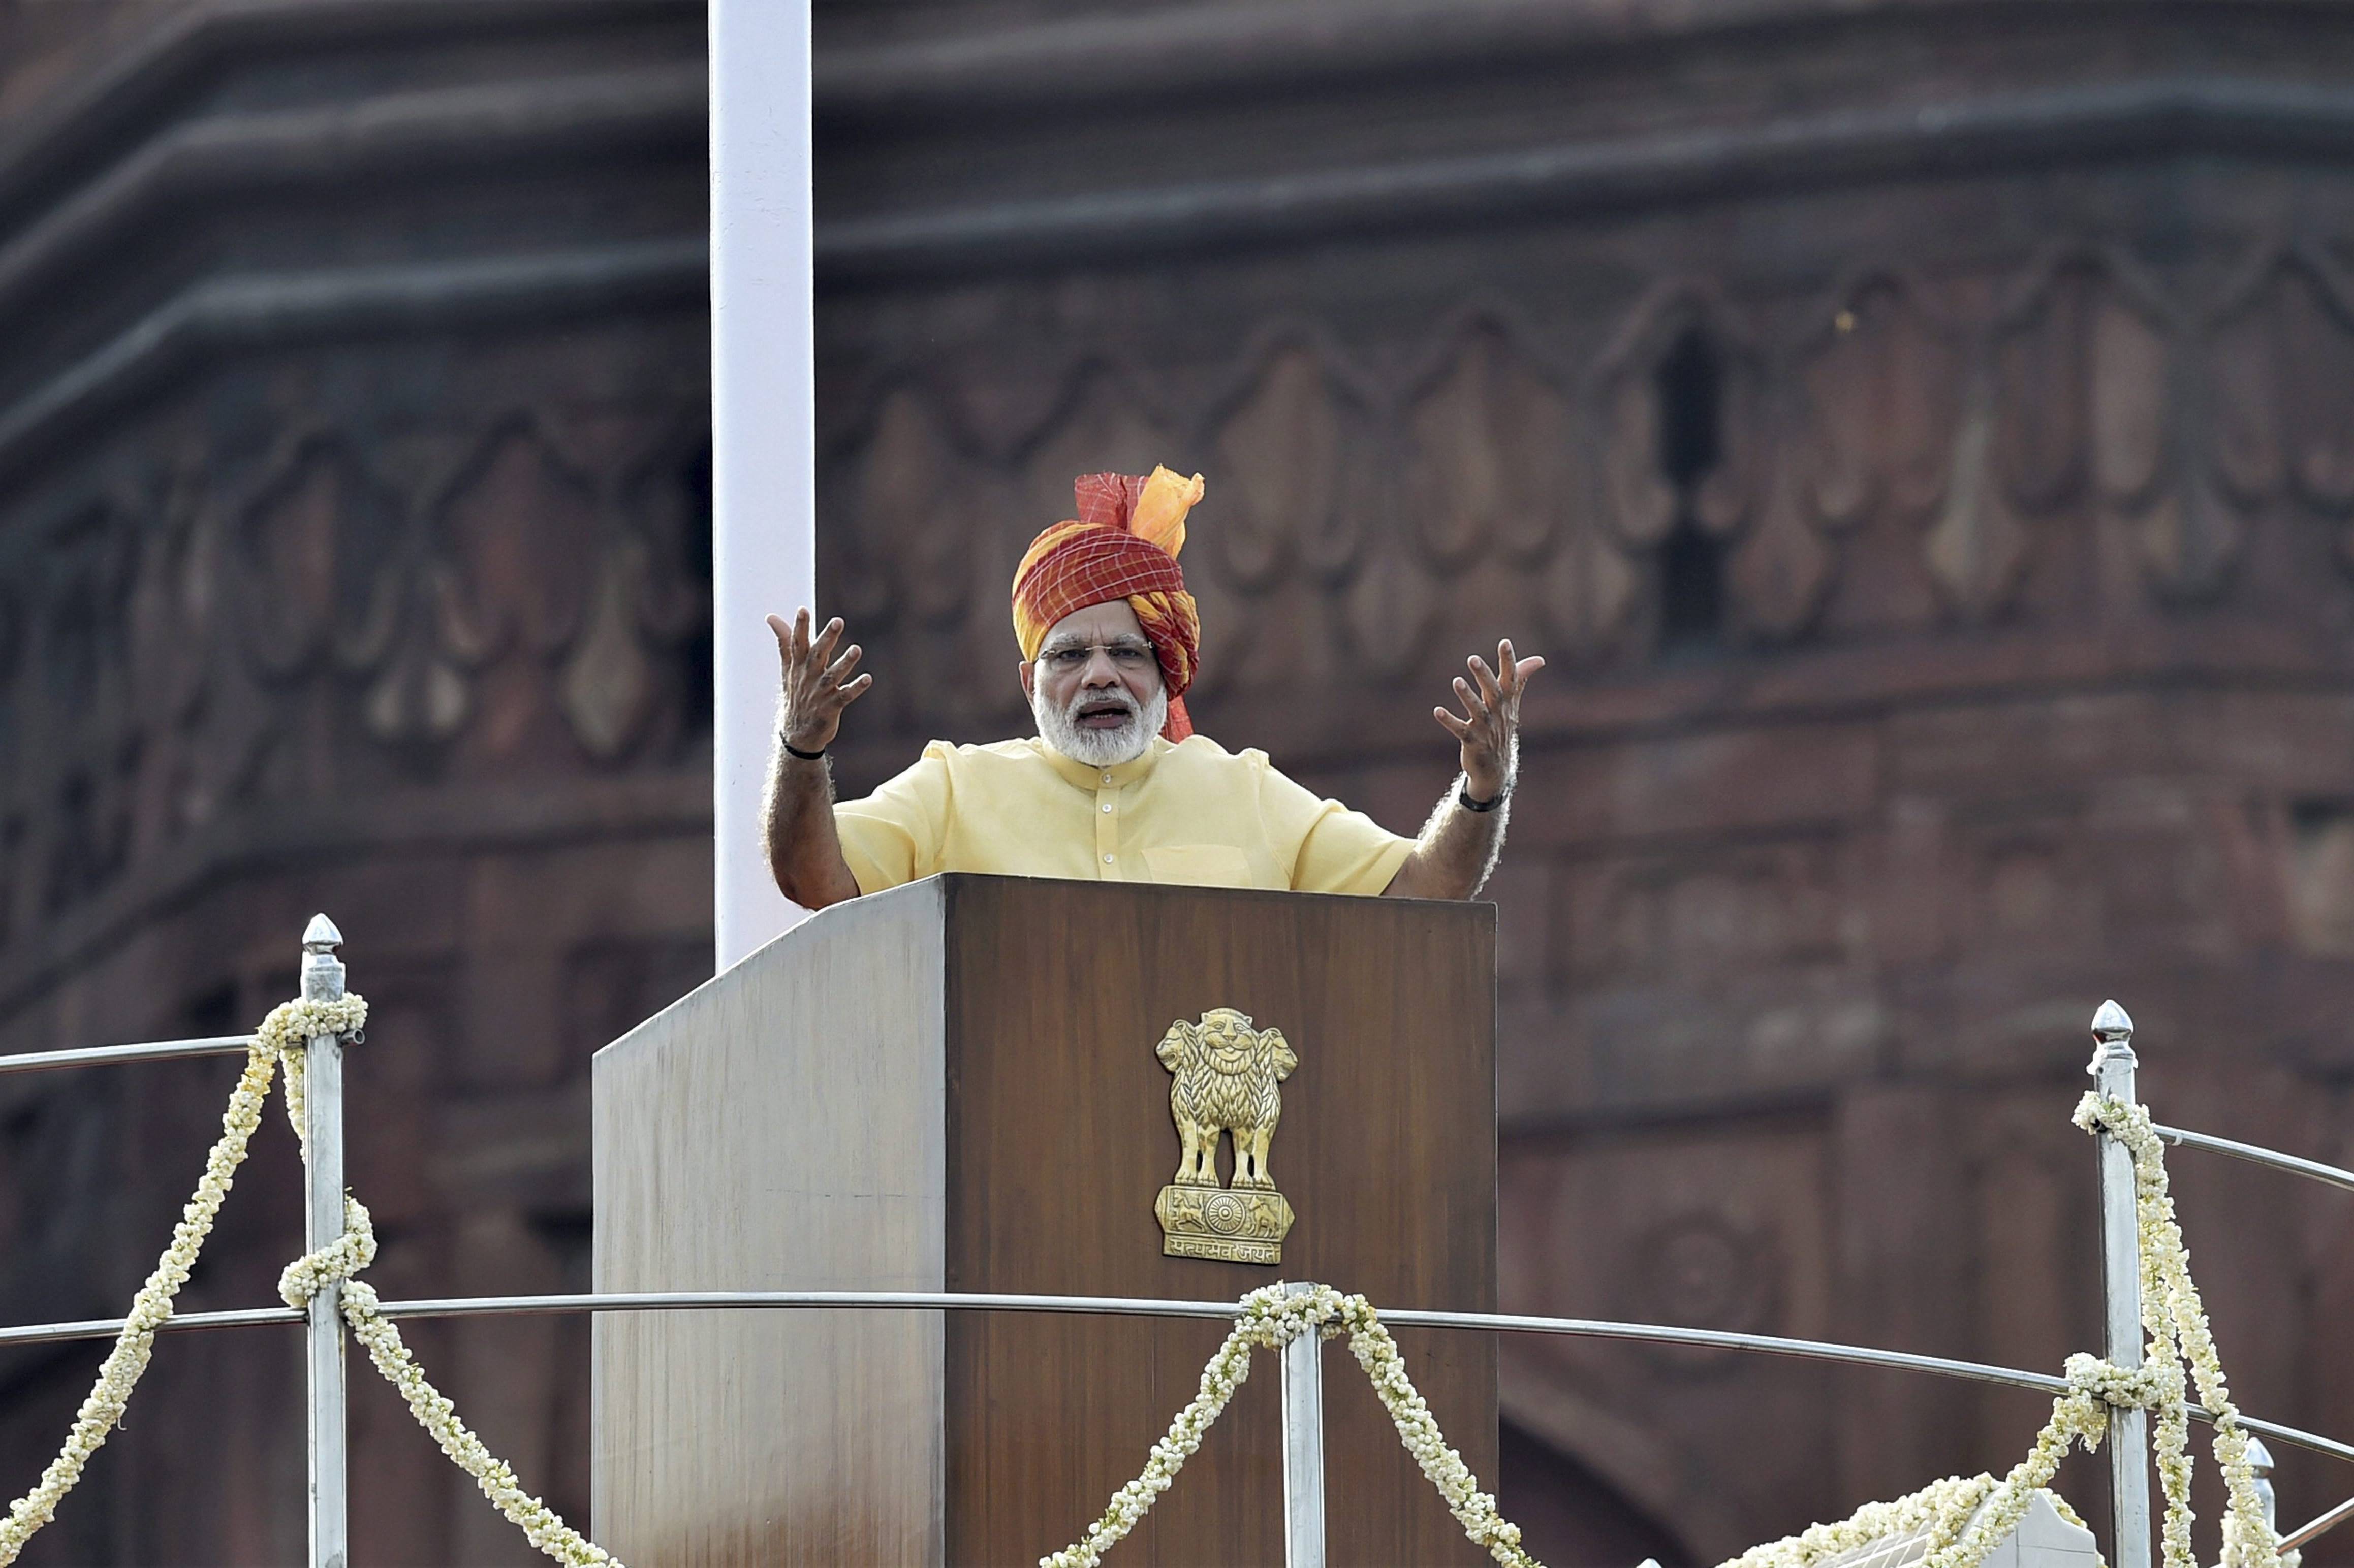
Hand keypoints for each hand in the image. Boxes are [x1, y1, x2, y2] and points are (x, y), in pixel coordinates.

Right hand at [769, 608, 871, 753]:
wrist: (796, 734)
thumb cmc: (795, 694)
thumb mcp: (787, 668)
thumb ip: (784, 641)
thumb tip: (771, 617)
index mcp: (798, 667)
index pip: (797, 644)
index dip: (800, 627)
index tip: (802, 610)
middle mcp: (808, 677)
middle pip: (817, 655)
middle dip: (827, 638)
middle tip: (838, 621)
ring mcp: (820, 693)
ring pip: (833, 675)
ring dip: (845, 662)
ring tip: (857, 649)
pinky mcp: (832, 707)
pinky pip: (845, 696)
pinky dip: (856, 688)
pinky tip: (868, 678)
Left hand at [1435, 639, 1543, 800]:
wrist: (1497, 767)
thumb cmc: (1501, 727)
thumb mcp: (1512, 703)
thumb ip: (1520, 678)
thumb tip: (1540, 660)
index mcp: (1507, 702)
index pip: (1511, 678)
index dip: (1509, 661)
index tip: (1505, 642)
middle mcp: (1498, 713)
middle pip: (1493, 692)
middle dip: (1484, 675)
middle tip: (1472, 658)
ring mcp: (1486, 729)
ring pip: (1477, 711)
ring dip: (1467, 696)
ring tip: (1456, 681)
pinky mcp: (1472, 742)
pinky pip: (1460, 730)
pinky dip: (1449, 721)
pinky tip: (1437, 710)